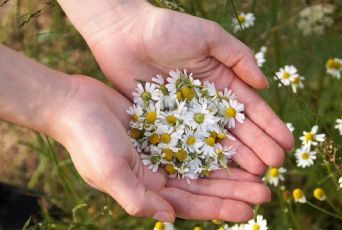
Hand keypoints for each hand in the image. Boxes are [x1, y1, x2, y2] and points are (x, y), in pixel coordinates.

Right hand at [56, 76, 270, 221]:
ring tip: (261, 170)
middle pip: (204, 186)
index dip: (220, 207)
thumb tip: (170, 218)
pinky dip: (217, 143)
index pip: (191, 204)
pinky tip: (238, 143)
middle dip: (235, 190)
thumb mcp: (109, 172)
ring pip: (205, 164)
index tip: (250, 209)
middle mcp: (159, 174)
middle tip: (266, 190)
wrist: (73, 103)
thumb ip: (138, 198)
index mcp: (148, 189)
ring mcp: (164, 151)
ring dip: (232, 169)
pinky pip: (198, 138)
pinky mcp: (166, 128)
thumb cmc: (87, 140)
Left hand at [66, 1, 293, 174]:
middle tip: (275, 166)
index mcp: (222, 82)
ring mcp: (186, 117)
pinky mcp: (164, 125)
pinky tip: (217, 175)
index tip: (287, 142)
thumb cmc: (167, 29)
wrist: (123, 33)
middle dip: (258, 147)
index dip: (270, 125)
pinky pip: (186, 146)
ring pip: (215, 142)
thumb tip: (265, 84)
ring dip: (236, 158)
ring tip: (255, 175)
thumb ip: (239, 57)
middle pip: (237, 130)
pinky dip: (201, 160)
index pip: (251, 108)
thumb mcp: (209, 37)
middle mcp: (207, 104)